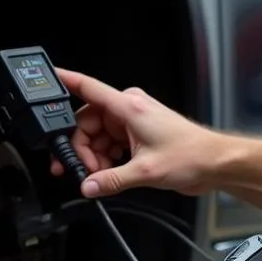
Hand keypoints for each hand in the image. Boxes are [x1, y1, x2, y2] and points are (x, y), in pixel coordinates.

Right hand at [49, 69, 218, 197]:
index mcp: (129, 107)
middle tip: (82, 170)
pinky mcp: (138, 136)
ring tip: (100, 176)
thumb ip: (111, 180)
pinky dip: (106, 159)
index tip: (46, 75)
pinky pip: (110, 144)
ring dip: (94, 157)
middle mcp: (130, 111)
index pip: (87, 87)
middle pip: (86, 122)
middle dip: (81, 147)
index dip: (64, 80)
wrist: (215, 163)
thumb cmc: (192, 155)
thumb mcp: (145, 171)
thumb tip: (87, 186)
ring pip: (97, 136)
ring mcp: (134, 123)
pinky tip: (110, 174)